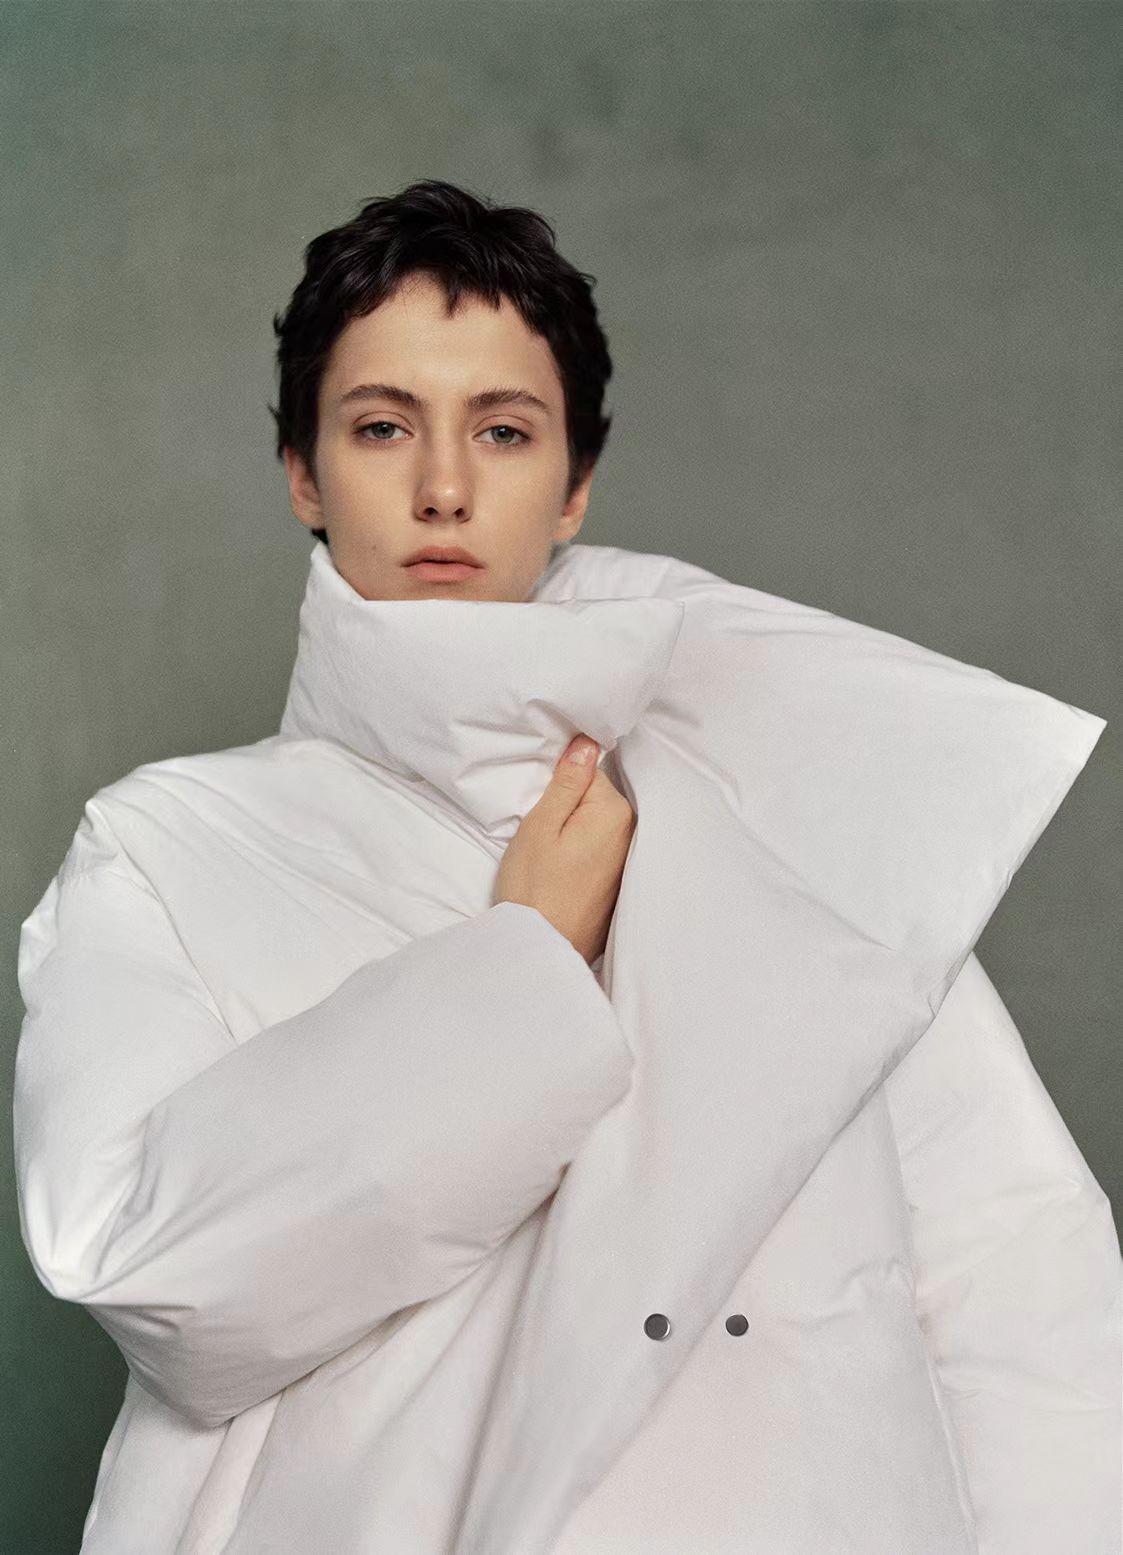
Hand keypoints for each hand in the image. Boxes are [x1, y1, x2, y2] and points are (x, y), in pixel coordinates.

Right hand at [493, 735, 636, 965]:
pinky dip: (583, 851)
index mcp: (613, 812)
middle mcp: (631, 832)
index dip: (558, 784)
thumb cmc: (534, 888)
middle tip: (542, 834)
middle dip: (569, 806)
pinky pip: (600, 848)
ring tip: (551, 855)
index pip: (588, 771)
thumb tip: (587, 743)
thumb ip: (567, 781)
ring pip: (596, 823)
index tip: (541, 805)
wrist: (542, 948)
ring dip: (576, 830)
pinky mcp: (618, 880)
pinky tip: (563, 871)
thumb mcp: (540, 825)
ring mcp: (627, 859)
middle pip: (596, 797)